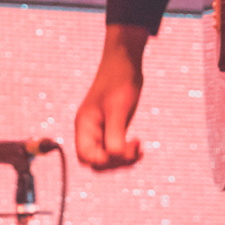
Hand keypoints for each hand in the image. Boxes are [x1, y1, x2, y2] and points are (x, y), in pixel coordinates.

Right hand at [75, 25, 148, 169]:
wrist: (124, 62)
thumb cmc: (119, 81)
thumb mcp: (118, 110)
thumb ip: (115, 136)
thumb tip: (115, 158)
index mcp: (84, 125)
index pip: (86, 157)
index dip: (104, 161)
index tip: (123, 150)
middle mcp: (89, 130)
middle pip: (96, 161)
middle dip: (115, 162)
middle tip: (134, 151)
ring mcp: (100, 129)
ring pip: (107, 157)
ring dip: (123, 159)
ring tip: (139, 150)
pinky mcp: (111, 127)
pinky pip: (115, 148)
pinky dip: (127, 152)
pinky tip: (139, 146)